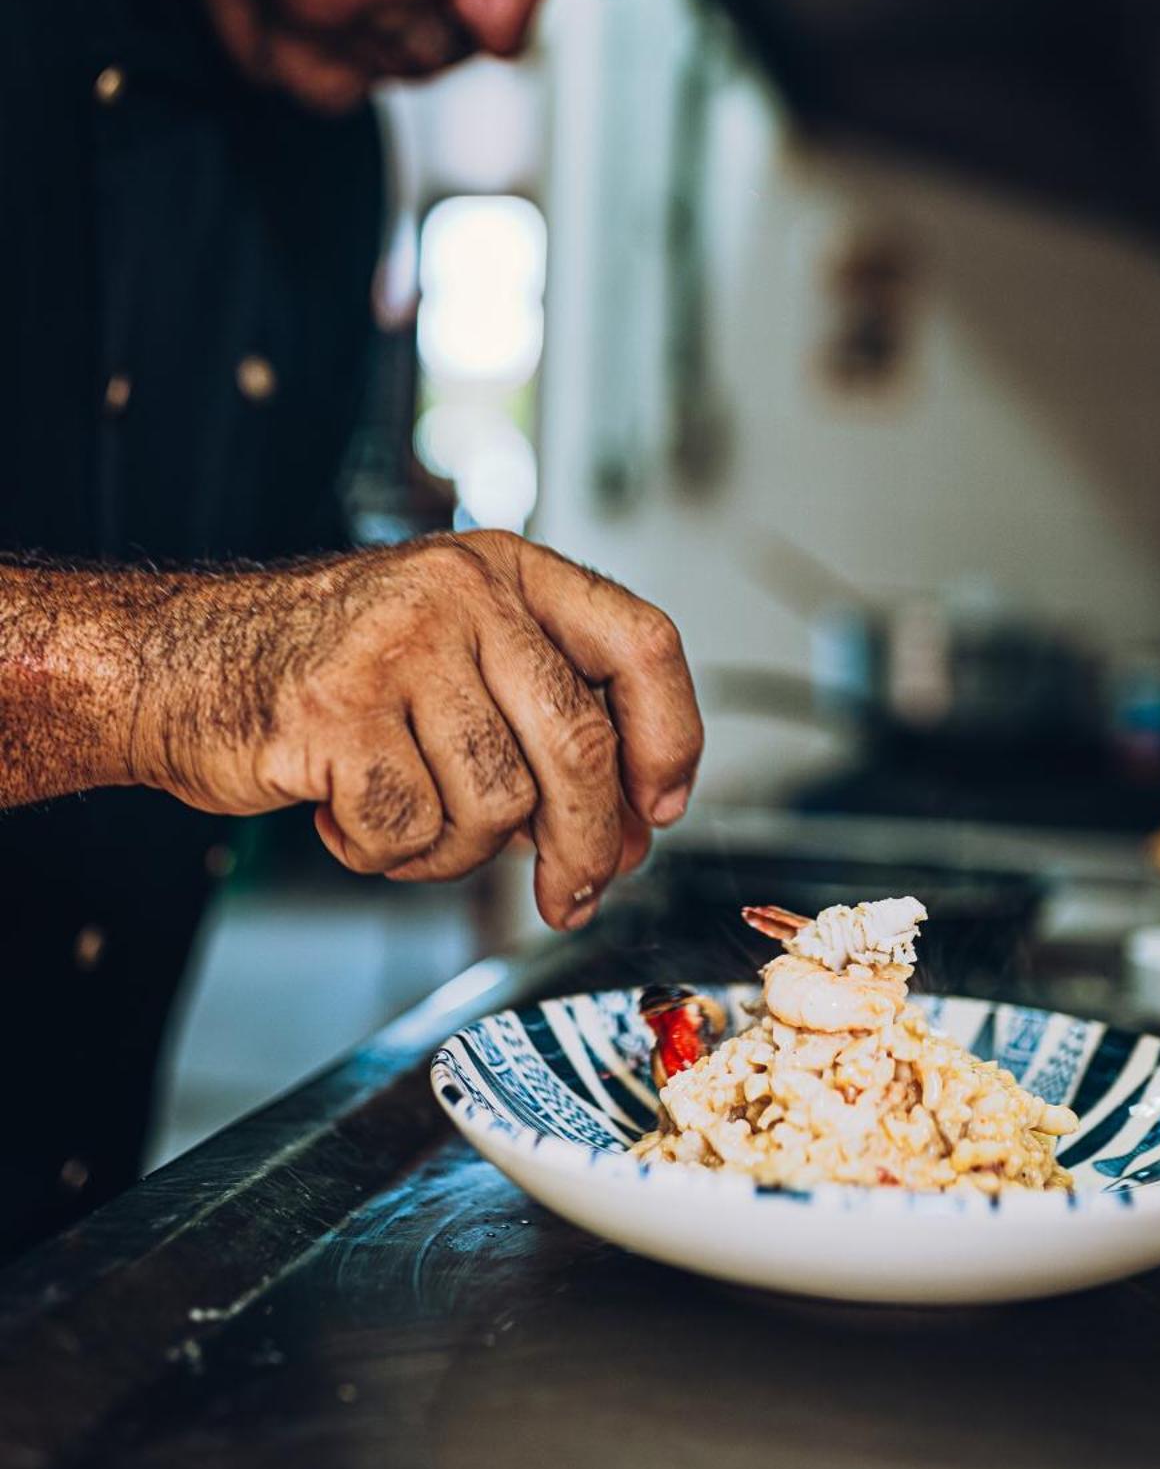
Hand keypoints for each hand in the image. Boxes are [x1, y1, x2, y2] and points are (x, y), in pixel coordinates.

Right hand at [131, 532, 701, 926]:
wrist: (180, 665)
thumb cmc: (332, 676)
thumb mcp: (456, 663)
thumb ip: (544, 729)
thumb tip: (629, 833)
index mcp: (511, 572)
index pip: (642, 643)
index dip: (670, 737)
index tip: (660, 808)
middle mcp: (463, 593)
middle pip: (579, 744)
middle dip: (586, 846)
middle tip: (570, 895)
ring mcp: (398, 646)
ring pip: (497, 802)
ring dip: (458, 849)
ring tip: (407, 820)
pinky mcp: (335, 711)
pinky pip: (411, 827)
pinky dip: (387, 853)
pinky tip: (346, 814)